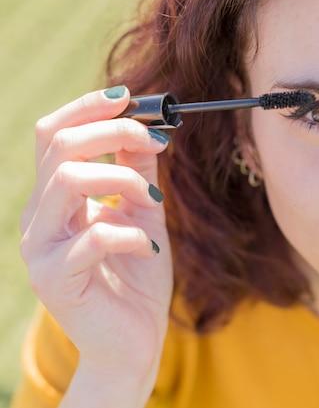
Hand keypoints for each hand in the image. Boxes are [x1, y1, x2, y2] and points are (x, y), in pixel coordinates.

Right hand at [19, 86, 173, 375]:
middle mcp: (39, 217)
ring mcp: (40, 249)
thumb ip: (139, 173)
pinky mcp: (55, 280)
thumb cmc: (136, 276)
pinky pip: (93, 237)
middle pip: (59, 146)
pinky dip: (131, 234)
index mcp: (55, 198)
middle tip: (158, 142)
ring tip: (155, 201)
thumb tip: (148, 126)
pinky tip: (147, 249)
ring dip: (124, 179)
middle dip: (115, 132)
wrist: (134, 339)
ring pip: (68, 181)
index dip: (88, 108)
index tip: (131, 99)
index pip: (53, 134)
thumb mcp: (144, 214)